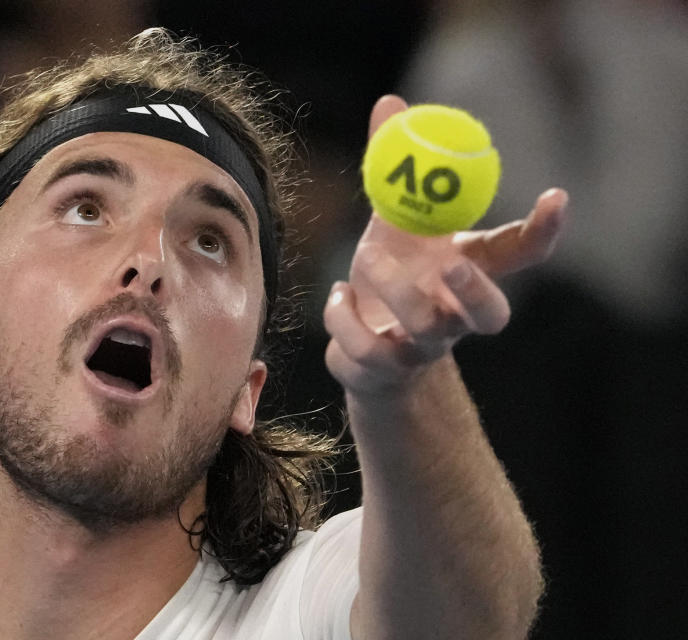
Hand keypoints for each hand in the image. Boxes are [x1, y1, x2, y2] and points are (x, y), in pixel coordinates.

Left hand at [323, 95, 567, 395]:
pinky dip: (342, 315)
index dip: (544, 231)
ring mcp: (422, 349)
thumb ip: (396, 171)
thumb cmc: (390, 276)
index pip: (519, 255)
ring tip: (364, 258)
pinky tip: (338, 297)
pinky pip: (365, 347)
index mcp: (467, 272)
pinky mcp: (384, 371)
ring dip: (392, 288)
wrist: (363, 346)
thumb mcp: (392, 221)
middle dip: (478, 290)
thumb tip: (390, 102)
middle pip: (491, 317)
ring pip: (425, 328)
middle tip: (452, 262)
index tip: (556, 196)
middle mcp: (455, 316)